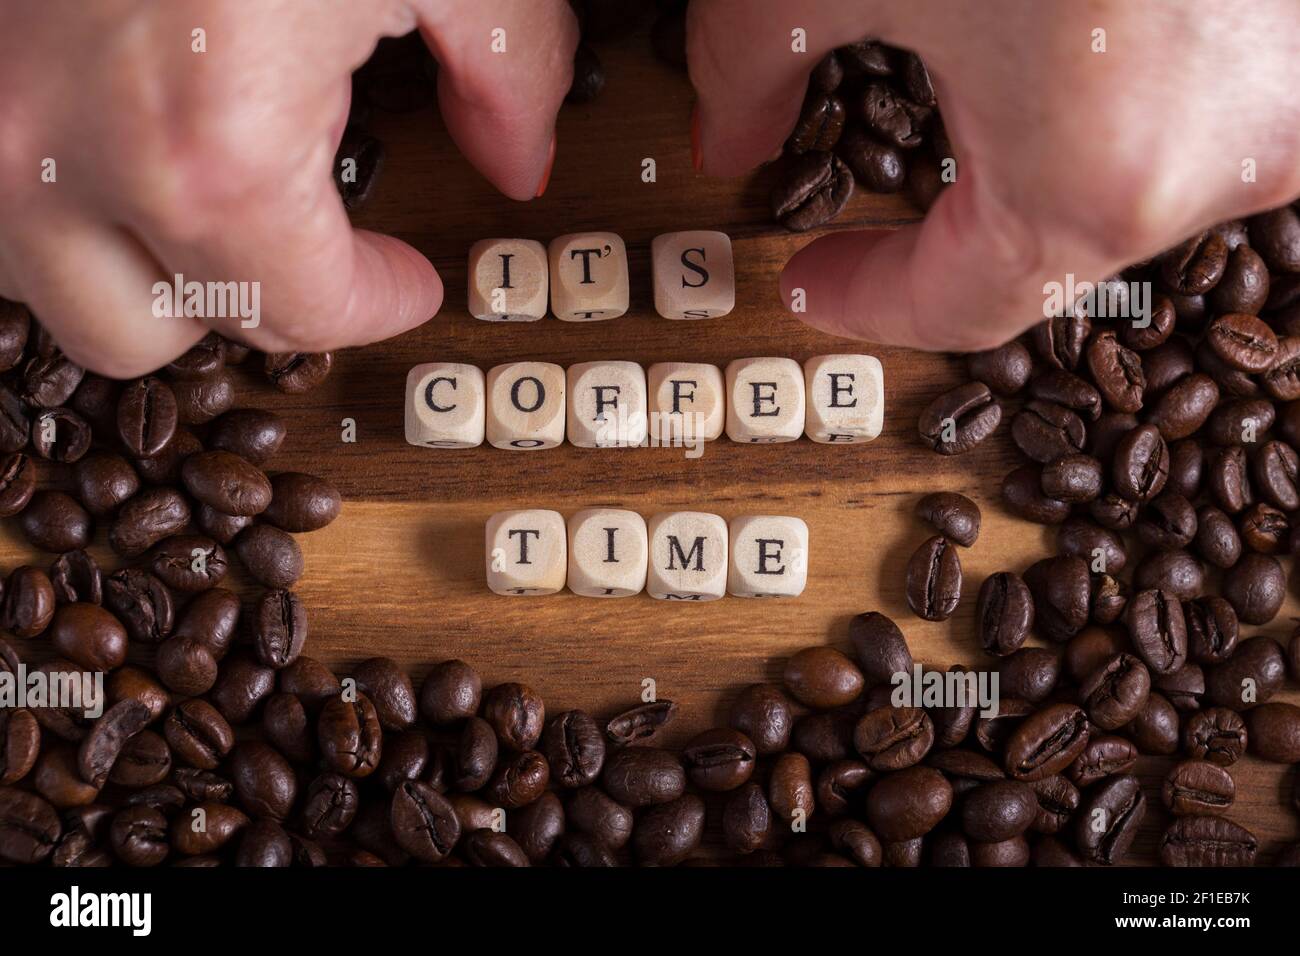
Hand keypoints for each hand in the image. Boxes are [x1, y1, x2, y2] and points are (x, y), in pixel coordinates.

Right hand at [0, 0, 575, 375]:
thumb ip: (507, 68)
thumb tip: (519, 160)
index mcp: (209, 146)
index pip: (296, 310)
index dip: (373, 302)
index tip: (403, 278)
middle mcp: (60, 151)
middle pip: (150, 332)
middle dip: (242, 299)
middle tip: (305, 241)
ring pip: (38, 281)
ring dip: (130, 258)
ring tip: (205, 192)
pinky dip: (53, 186)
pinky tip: (119, 131)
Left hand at [688, 0, 1299, 349]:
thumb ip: (751, 62)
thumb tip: (728, 135)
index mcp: (1099, 178)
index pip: (960, 306)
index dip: (869, 300)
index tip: (812, 275)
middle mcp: (1230, 155)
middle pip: (1053, 245)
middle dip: (954, 222)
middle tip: (876, 204)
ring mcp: (1298, 95)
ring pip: (1136, 177)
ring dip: (1045, 151)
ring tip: (986, 93)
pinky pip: (1203, 104)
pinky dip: (1126, 93)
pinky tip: (1079, 43)